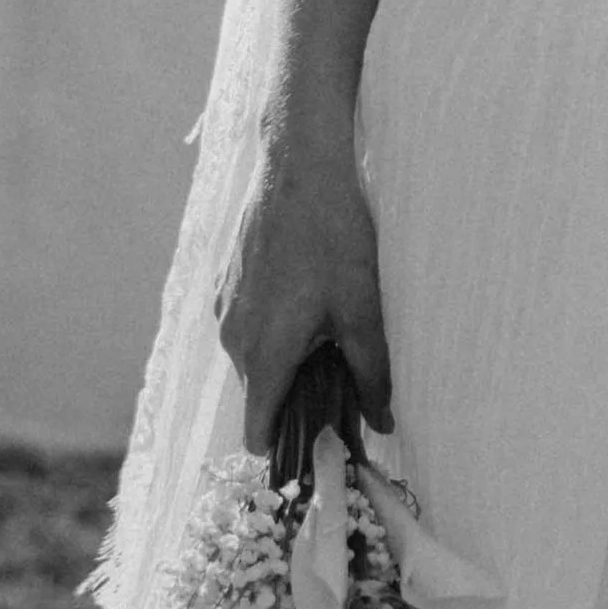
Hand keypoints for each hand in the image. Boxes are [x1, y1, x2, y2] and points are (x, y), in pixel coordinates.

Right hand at [215, 111, 394, 453]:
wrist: (300, 162)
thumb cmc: (334, 234)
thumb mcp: (363, 308)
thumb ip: (371, 373)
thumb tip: (382, 422)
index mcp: (262, 353)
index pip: (257, 433)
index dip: (289, 446)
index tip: (323, 444)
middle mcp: (232, 336)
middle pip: (261, 394)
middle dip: (297, 396)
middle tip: (345, 377)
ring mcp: (225, 305)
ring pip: (255, 356)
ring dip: (289, 356)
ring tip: (333, 327)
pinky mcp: (228, 279)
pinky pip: (249, 322)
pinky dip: (276, 324)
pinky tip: (312, 293)